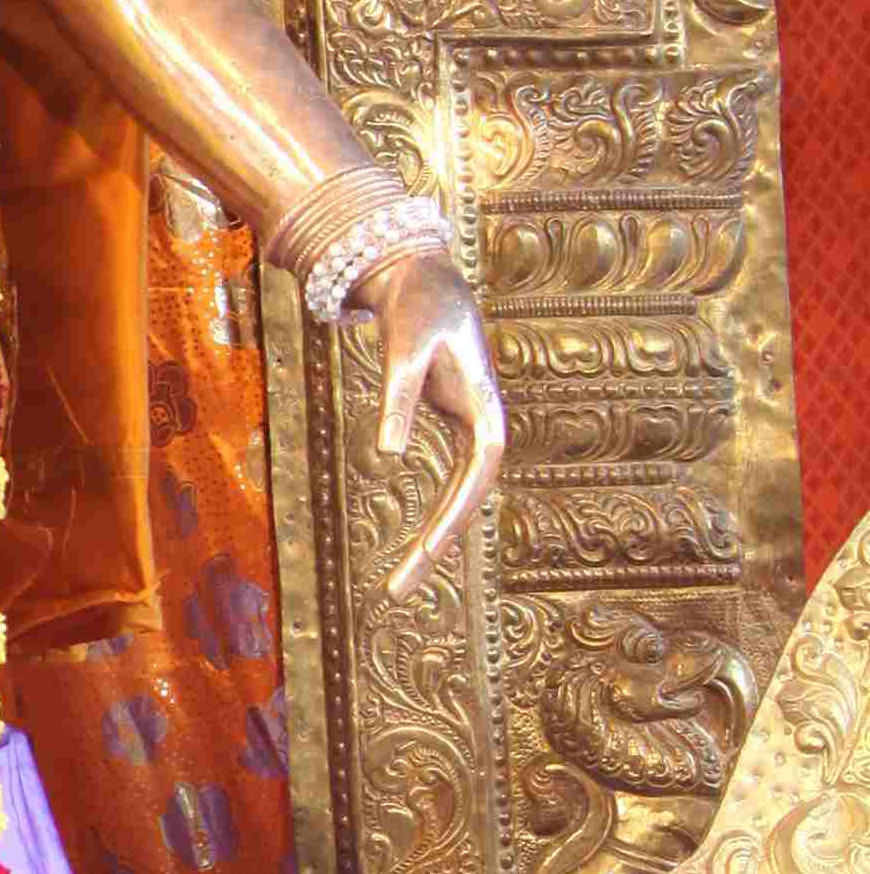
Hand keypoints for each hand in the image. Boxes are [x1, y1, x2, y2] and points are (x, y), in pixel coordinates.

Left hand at [359, 244, 507, 597]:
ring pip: (456, 498)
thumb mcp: (404, 348)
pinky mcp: (446, 427)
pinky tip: (414, 552)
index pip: (477, 476)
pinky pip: (443, 485)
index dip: (455, 515)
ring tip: (401, 588)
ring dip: (433, 542)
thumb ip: (399, 398)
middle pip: (466, 500)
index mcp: (484, 411)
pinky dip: (429, 517)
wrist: (420, 279)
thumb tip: (388, 456)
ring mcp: (465, 430)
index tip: (427, 551)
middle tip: (398, 594)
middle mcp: (482, 427)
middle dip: (436, 547)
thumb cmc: (417, 308)